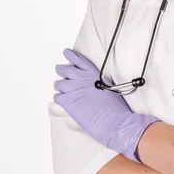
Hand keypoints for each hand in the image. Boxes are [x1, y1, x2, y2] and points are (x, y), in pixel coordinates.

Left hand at [53, 48, 159, 163]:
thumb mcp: (109, 86)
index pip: (78, 60)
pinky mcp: (68, 102)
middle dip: (61, 70)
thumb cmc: (115, 106)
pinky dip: (59, 98)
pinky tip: (63, 100)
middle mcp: (81, 79)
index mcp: (92, 74)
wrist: (114, 120)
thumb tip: (91, 82)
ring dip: (60, 86)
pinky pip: (57, 97)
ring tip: (61, 88)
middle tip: (60, 70)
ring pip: (59, 84)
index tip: (66, 53)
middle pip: (65, 70)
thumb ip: (97, 81)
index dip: (71, 56)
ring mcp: (73, 90)